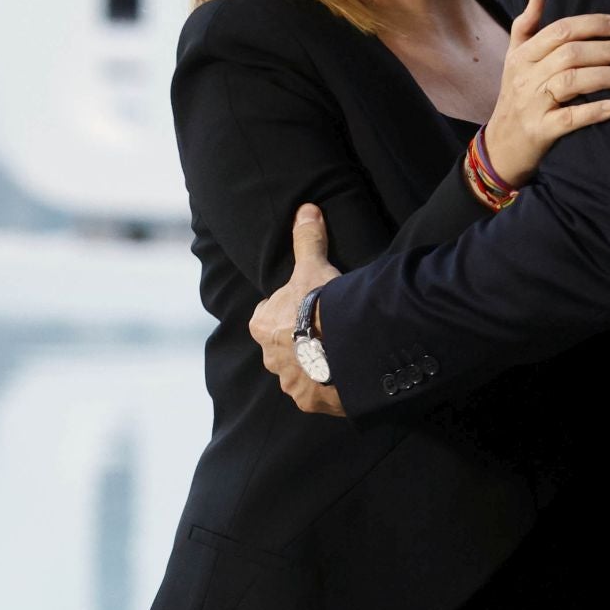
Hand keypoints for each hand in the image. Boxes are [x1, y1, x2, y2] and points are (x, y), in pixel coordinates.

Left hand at [250, 203, 343, 415]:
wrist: (344, 345)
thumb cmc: (321, 304)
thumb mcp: (313, 267)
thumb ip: (307, 240)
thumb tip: (306, 209)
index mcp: (263, 325)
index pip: (269, 316)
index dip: (289, 310)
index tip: (309, 306)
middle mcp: (269, 358)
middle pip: (283, 346)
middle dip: (300, 341)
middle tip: (328, 329)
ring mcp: (289, 382)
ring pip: (300, 372)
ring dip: (315, 365)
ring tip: (341, 353)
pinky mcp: (309, 401)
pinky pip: (318, 393)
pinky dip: (329, 386)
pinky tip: (346, 374)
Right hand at [481, 0, 609, 185]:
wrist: (500, 146)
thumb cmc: (515, 98)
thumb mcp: (514, 61)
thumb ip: (525, 28)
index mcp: (522, 56)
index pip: (559, 31)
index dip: (591, 24)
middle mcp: (525, 77)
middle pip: (570, 54)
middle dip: (606, 50)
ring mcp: (532, 104)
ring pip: (571, 81)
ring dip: (605, 76)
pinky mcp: (539, 131)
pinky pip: (568, 118)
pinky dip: (591, 111)